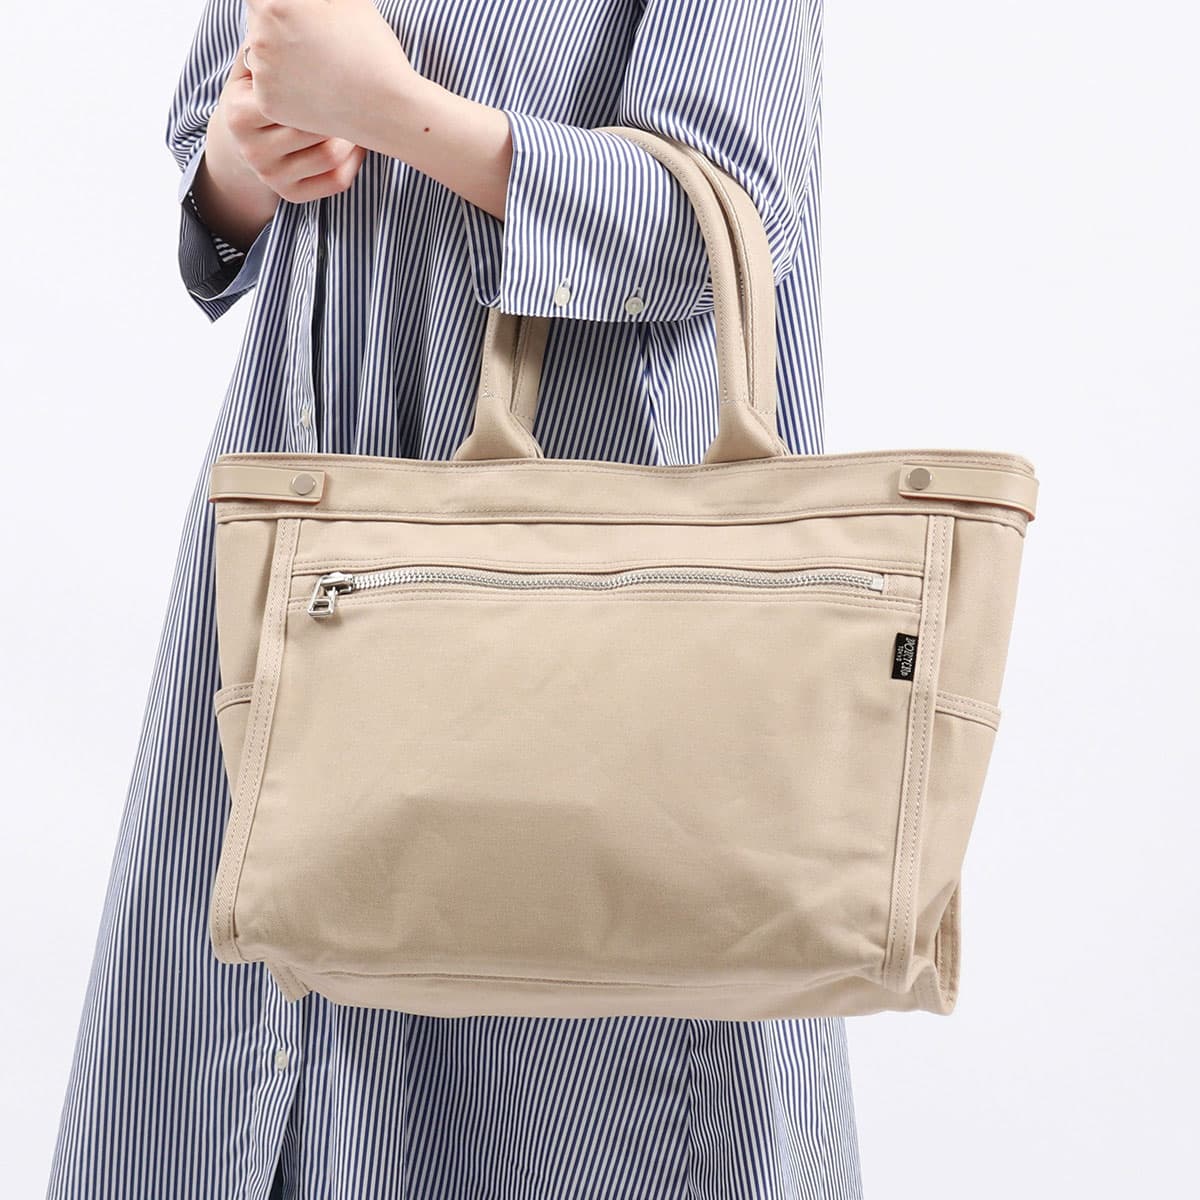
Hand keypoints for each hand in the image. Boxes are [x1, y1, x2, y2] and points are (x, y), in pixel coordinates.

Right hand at [213, 41, 367, 207]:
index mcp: (239, 113)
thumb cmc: (259, 92)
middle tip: (358, 95)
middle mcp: (252, 150)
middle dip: (341, 110)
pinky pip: (337, 181)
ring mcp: (272, 176)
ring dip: (353, 135)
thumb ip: (264, 49)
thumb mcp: (252, 69)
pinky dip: (355, 161)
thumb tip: (284, 24)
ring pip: (331, 155)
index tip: (338, 73)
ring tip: (357, 116)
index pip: (290, 100)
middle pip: (314, 129)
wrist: (246, 138)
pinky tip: (356, 143)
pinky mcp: (292, 195)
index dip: (322, 85)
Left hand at [245, 0, 416, 144]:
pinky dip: (286, 87)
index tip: (303, 17)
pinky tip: (314, 88)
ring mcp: (262, 74)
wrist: (385, 108)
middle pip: (259, 20)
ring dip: (280, 55)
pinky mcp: (268, 104)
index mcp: (275, 4)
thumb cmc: (372, 48)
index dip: (288, 6)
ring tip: (318, 66)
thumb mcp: (348, 0)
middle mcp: (260, 37)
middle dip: (280, 24)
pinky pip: (269, 86)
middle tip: (316, 41)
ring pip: (261, 54)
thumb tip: (304, 4)